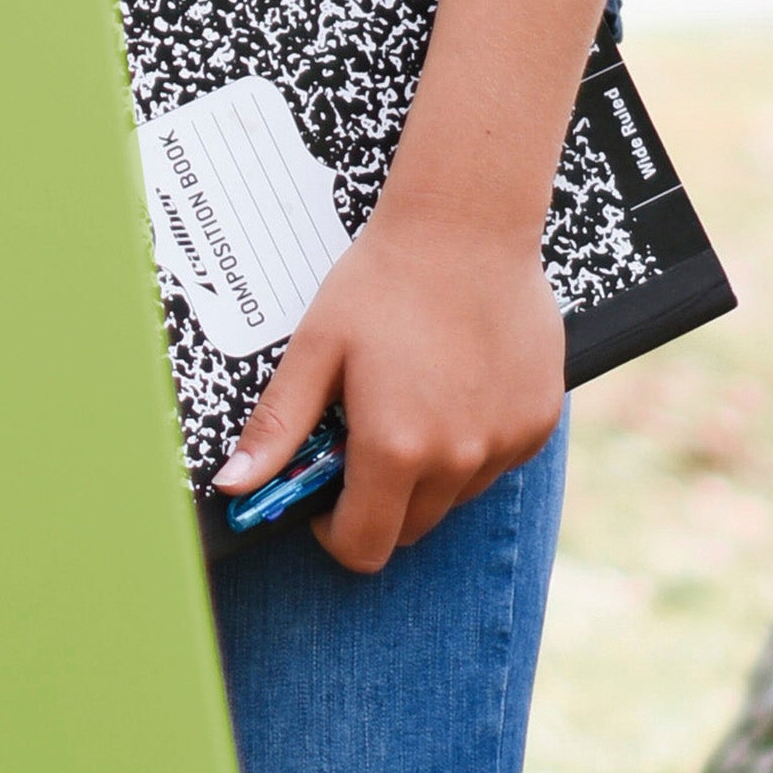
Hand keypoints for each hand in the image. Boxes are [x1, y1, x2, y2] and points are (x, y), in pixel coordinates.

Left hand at [220, 202, 566, 575]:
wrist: (467, 225)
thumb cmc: (383, 281)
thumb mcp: (316, 348)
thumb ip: (278, 426)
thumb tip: (233, 485)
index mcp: (395, 449)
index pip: (363, 547)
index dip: (334, 532)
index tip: (325, 498)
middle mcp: (457, 459)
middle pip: (410, 529)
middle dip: (379, 500)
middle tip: (365, 434)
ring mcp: (505, 443)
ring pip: (454, 496)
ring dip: (428, 472)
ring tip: (413, 397)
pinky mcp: (538, 422)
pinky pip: (496, 461)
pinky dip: (473, 443)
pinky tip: (458, 386)